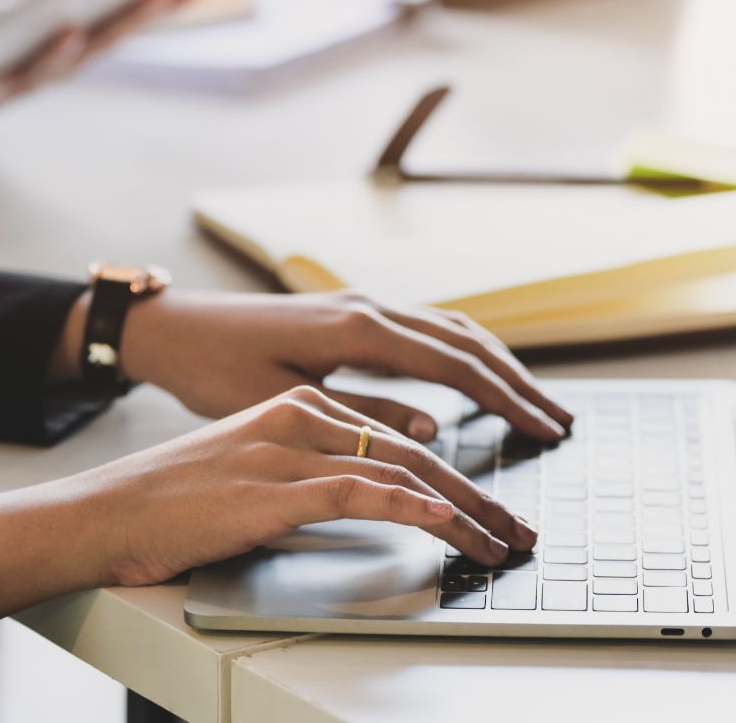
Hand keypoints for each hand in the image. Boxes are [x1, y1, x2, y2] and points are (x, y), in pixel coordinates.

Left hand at [0, 0, 192, 131]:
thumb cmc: (0, 65)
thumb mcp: (43, 32)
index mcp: (74, 45)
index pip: (127, 19)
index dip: (162, 2)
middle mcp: (55, 66)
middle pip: (102, 43)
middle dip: (134, 19)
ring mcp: (18, 85)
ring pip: (46, 71)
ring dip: (61, 54)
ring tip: (73, 32)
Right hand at [0, 386, 538, 620]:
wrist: (106, 512)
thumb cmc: (174, 501)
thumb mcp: (254, 472)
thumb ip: (313, 472)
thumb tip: (375, 493)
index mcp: (301, 408)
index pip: (400, 430)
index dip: (457, 466)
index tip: (493, 502)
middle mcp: (303, 417)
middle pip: (417, 445)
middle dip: (480, 492)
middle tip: (520, 528)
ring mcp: (291, 449)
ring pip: (404, 467)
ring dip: (466, 510)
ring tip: (502, 543)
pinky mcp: (276, 487)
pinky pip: (364, 492)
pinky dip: (415, 507)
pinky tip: (447, 524)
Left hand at [119, 289, 575, 443]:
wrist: (174, 329)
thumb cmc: (215, 370)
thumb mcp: (284, 404)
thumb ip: (360, 417)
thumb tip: (432, 430)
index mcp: (358, 328)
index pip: (455, 363)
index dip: (507, 398)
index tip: (545, 427)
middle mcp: (369, 307)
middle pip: (467, 341)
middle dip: (519, 383)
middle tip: (561, 421)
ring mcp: (363, 305)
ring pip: (452, 328)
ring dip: (498, 363)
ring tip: (535, 400)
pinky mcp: (353, 313)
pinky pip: (427, 327)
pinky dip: (465, 351)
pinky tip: (478, 375)